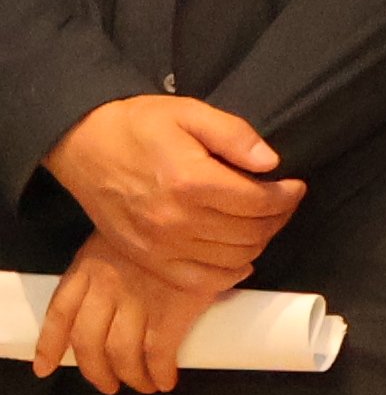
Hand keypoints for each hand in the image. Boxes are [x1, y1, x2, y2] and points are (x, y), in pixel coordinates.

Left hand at [29, 233, 225, 394]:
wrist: (201, 213)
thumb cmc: (163, 227)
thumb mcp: (119, 238)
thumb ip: (106, 267)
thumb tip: (106, 305)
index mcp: (89, 267)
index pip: (60, 313)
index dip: (50, 345)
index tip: (46, 367)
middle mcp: (107, 286)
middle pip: (89, 342)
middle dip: (97, 372)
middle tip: (110, 385)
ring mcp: (139, 298)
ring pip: (121, 352)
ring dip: (130, 377)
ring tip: (142, 384)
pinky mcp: (172, 309)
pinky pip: (157, 353)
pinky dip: (159, 373)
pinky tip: (165, 380)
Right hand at [45, 93, 302, 292]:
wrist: (82, 144)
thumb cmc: (137, 126)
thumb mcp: (188, 112)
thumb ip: (234, 134)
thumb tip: (271, 161)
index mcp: (190, 182)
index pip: (259, 202)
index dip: (287, 196)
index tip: (295, 186)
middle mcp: (177, 220)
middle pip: (251, 233)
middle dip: (278, 218)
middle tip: (282, 203)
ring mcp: (160, 246)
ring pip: (233, 259)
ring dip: (258, 243)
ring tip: (261, 222)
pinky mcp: (148, 259)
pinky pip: (201, 282)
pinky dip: (228, 274)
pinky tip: (239, 258)